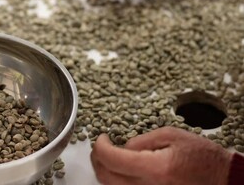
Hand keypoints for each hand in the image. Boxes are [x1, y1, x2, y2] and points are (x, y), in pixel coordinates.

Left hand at [91, 127, 231, 184]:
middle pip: (105, 176)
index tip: (102, 137)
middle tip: (100, 146)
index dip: (100, 146)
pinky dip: (116, 179)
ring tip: (109, 155)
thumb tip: (122, 146)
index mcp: (154, 168)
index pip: (112, 159)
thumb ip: (141, 140)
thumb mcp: (171, 135)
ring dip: (104, 170)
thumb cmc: (201, 157)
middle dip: (96, 158)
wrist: (220, 179)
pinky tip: (120, 168)